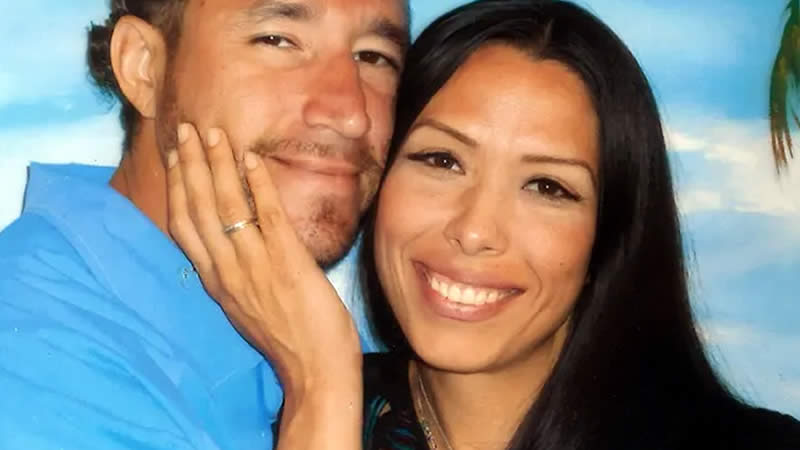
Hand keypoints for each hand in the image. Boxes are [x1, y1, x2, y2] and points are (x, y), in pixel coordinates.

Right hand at [165, 123, 360, 398]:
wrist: (314, 371)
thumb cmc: (287, 339)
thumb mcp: (246, 305)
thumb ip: (233, 272)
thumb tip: (231, 241)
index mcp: (215, 281)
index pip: (183, 226)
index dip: (177, 186)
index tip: (174, 156)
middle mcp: (227, 271)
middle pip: (198, 208)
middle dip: (190, 165)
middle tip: (186, 129)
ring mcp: (255, 266)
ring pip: (227, 207)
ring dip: (218, 165)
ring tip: (214, 133)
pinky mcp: (288, 264)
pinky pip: (269, 217)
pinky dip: (260, 185)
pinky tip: (253, 160)